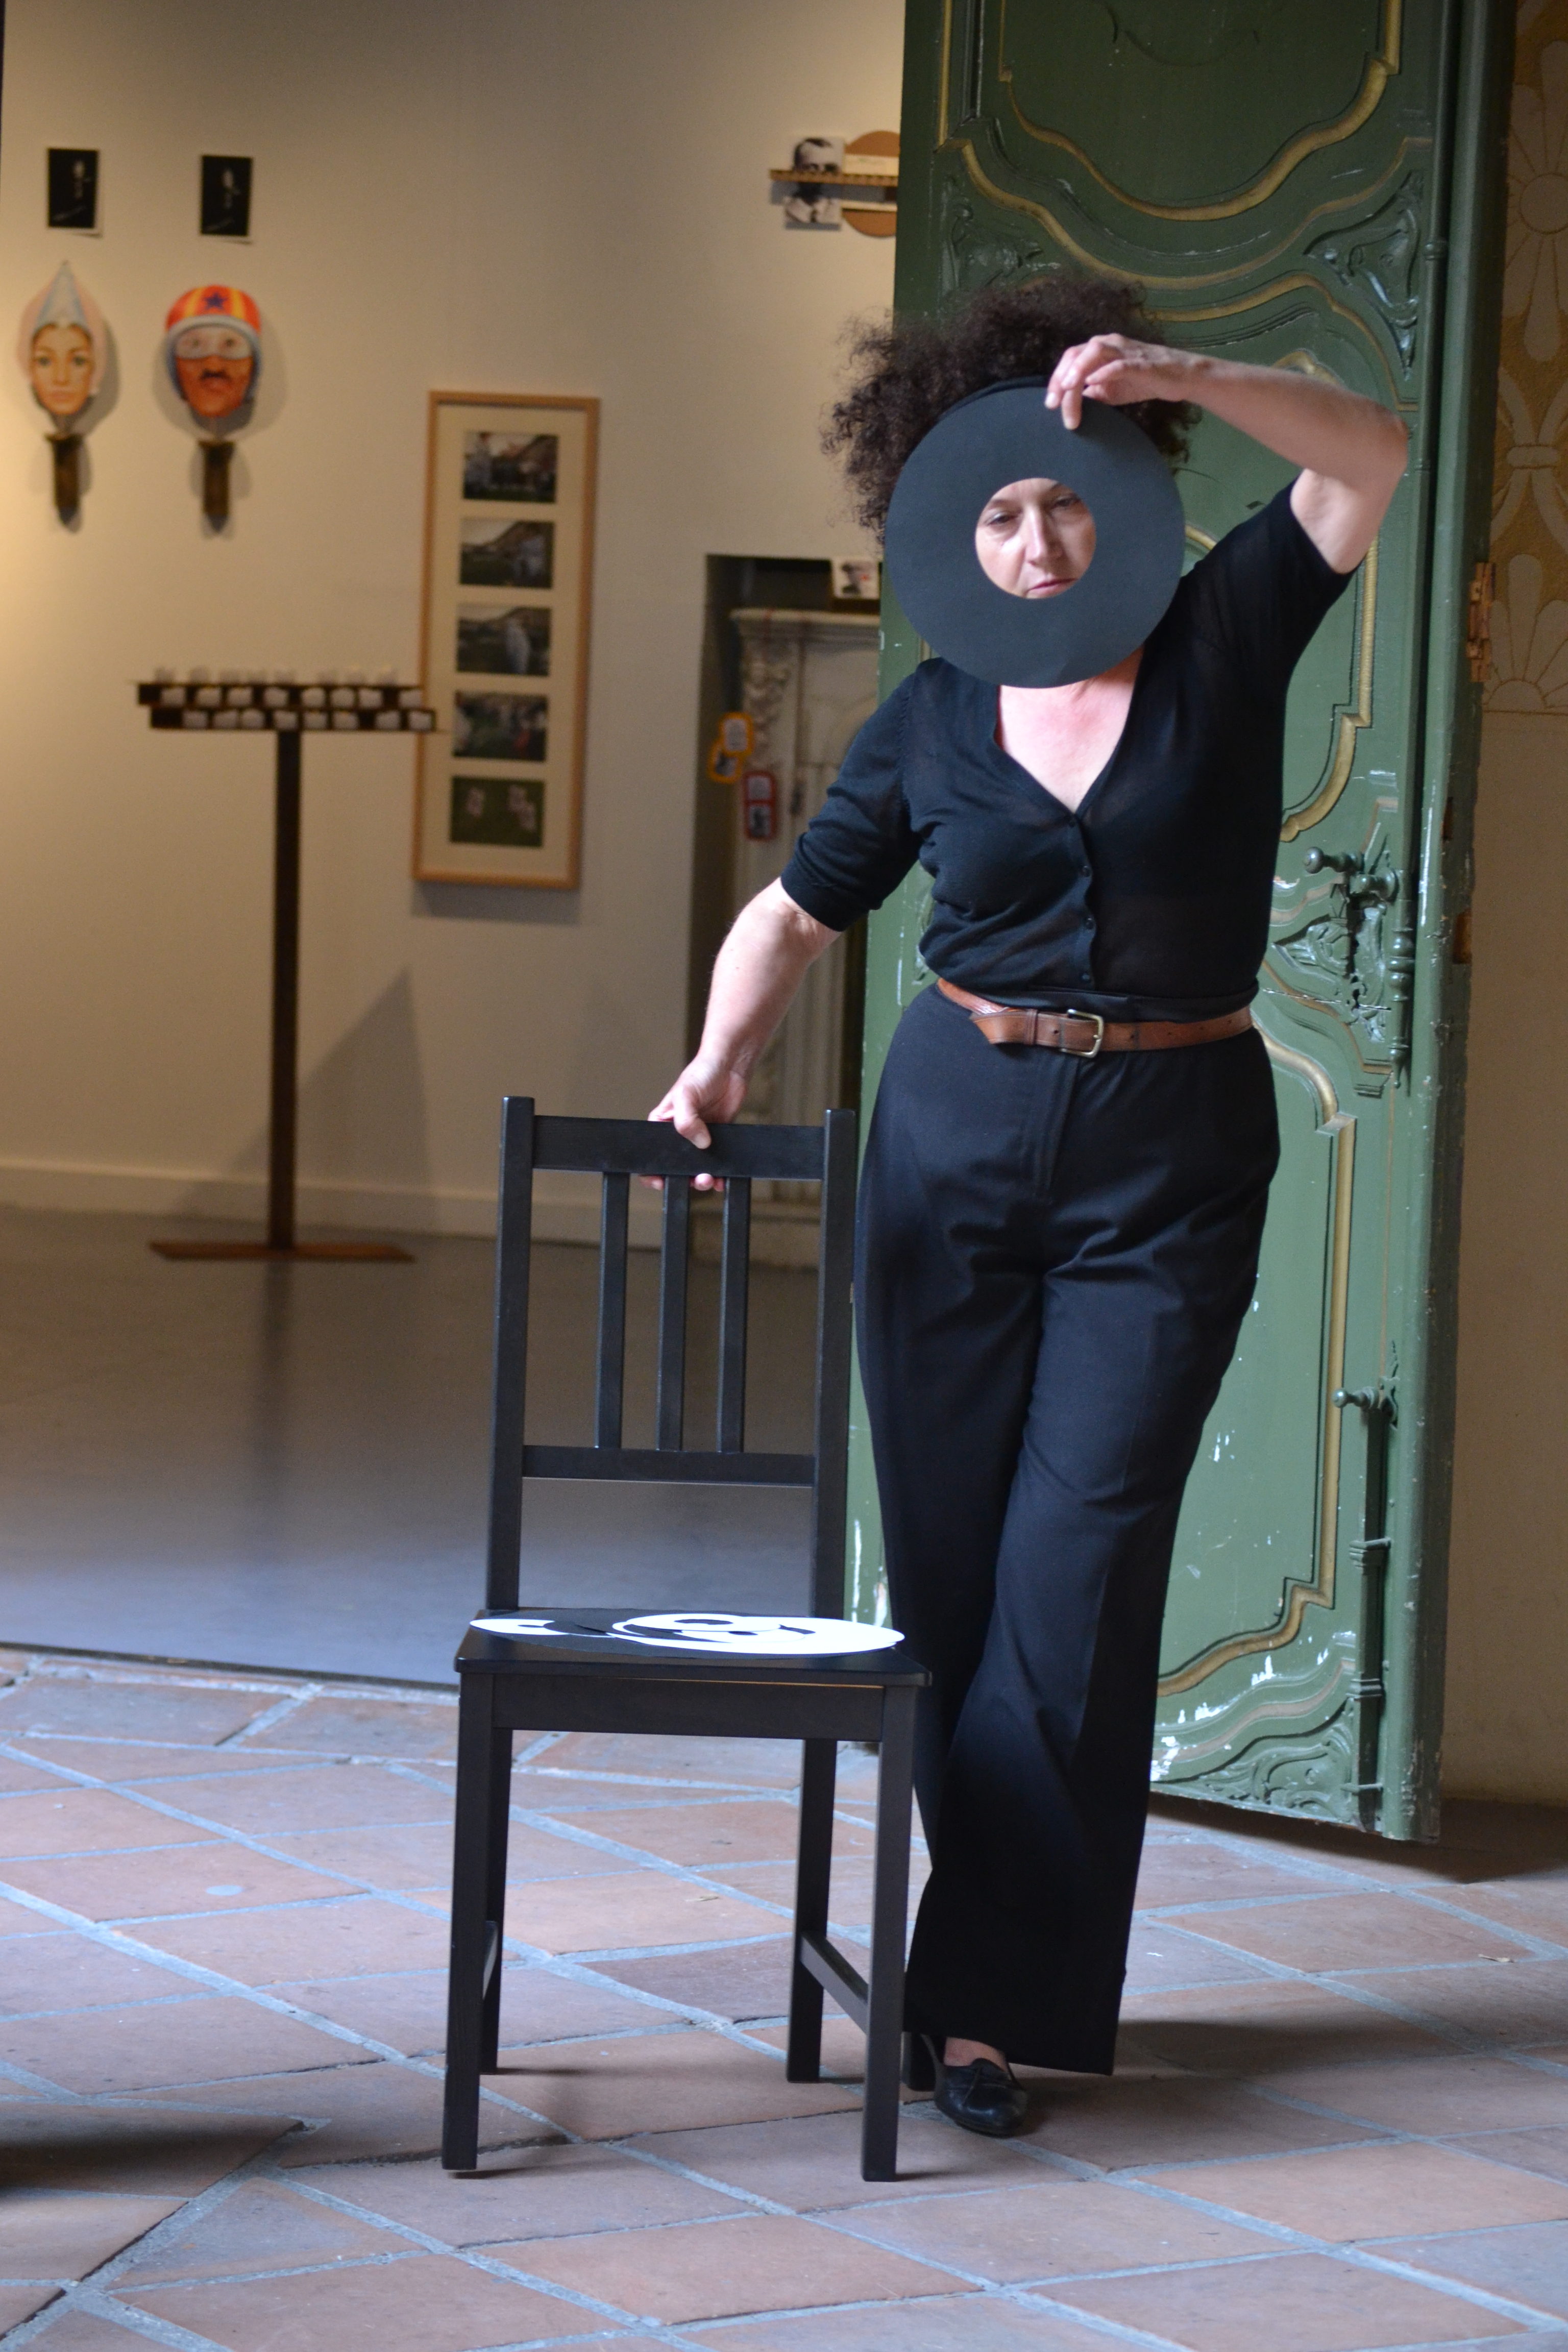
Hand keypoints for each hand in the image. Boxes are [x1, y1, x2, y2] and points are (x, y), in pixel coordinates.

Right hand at [647, 1056, 748, 1190]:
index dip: (652, 1171)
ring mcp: (698, 1139)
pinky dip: (720, 1174)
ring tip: (709, 1179)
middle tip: (695, 1178)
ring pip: (696, 1168)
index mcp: (662, 1125)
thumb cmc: (701, 1074)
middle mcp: (678, 1135)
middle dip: (683, 1177)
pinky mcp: (717, 1140)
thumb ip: (686, 1120)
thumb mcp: (685, 1094)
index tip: (661, 1180)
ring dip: (701, 1179)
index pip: (651, 1153)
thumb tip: (701, 1143)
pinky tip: (722, 1178)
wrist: (730, 1068)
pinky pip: (716, 1163)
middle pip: (675, 1166)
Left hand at [1045, 335, 1202, 430]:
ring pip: (1094, 352)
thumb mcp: (1112, 391)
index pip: (1070, 360)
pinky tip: (1092, 383)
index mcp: (1099, 351)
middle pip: (1076, 354)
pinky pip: (1120, 363)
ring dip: (1077, 370)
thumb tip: (1074, 403)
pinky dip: (1105, 371)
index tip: (1050, 404)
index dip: (1057, 380)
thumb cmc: (1145, 381)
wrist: (1180, 377)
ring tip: (1067, 388)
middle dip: (1061, 378)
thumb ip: (1092, 394)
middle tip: (1053, 403)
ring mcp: (1125, 351)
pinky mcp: (1142, 362)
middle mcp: (1109, 344)